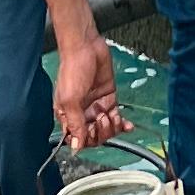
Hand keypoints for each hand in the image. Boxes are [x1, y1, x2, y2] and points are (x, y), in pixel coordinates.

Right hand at [53, 37, 124, 155]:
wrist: (86, 48)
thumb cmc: (72, 69)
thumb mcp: (70, 100)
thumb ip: (75, 124)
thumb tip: (76, 146)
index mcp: (67, 115)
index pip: (77, 139)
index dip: (86, 139)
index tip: (91, 131)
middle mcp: (81, 113)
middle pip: (94, 136)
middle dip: (100, 132)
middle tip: (101, 117)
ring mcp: (96, 106)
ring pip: (106, 129)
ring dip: (111, 127)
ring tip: (110, 115)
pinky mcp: (108, 98)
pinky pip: (117, 118)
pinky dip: (122, 124)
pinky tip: (127, 125)